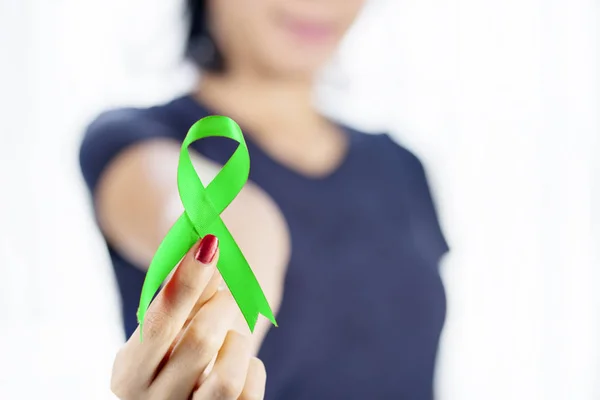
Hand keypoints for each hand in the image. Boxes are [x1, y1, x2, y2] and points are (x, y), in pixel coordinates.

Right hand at [110, 235, 266, 399]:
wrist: (194, 384)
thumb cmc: (178, 343)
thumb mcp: (172, 321)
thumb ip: (185, 290)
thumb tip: (206, 251)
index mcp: (128, 373)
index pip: (157, 323)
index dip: (186, 280)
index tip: (208, 244)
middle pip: (199, 343)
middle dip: (220, 306)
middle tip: (225, 293)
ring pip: (228, 379)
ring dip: (236, 342)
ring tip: (228, 335)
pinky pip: (250, 391)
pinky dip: (251, 365)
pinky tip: (238, 361)